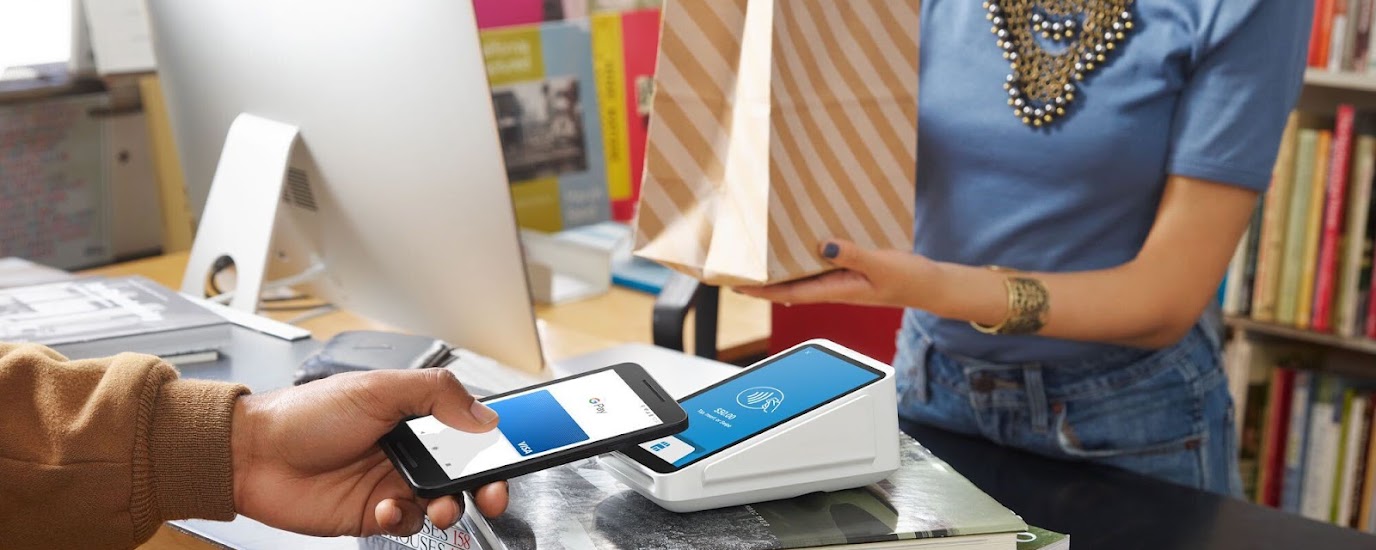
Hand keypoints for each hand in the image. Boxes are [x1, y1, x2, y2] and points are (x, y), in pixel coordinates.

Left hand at [230, 368, 507, 536]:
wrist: (252, 455)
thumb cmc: (305, 413)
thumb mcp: (378, 388)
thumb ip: (436, 394)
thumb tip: (483, 414)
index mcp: (415, 413)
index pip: (470, 427)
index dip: (497, 442)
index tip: (516, 453)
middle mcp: (409, 448)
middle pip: (466, 472)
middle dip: (485, 485)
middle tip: (490, 493)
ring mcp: (392, 482)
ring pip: (442, 503)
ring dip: (447, 507)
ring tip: (435, 506)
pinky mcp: (373, 514)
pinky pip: (407, 524)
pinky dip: (402, 521)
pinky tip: (384, 509)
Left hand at [736, 239, 941, 308]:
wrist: (929, 285)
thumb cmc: (909, 279)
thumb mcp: (881, 264)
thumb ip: (853, 255)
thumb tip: (823, 246)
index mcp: (836, 290)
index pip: (788, 293)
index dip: (760, 291)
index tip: (736, 285)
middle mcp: (833, 287)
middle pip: (787, 286)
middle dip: (761, 281)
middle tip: (735, 268)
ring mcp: (839, 280)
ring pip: (800, 275)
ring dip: (778, 269)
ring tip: (754, 257)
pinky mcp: (848, 271)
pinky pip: (816, 265)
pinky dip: (800, 257)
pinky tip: (793, 246)